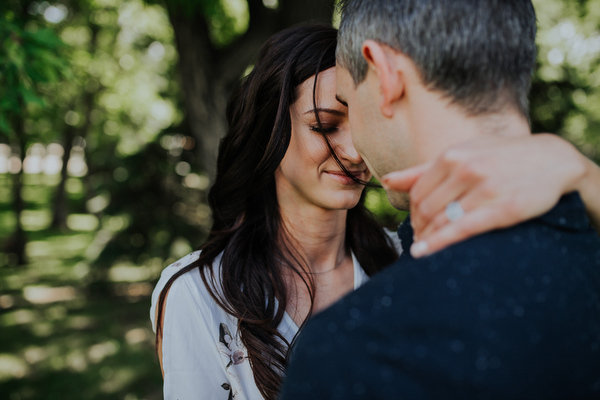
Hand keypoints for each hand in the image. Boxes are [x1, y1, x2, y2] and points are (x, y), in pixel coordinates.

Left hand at [382, 134, 589, 257]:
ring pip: (441, 220)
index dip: (411, 214)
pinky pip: (462, 229)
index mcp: (452, 156)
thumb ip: (423, 170)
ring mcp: (485, 188)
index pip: (417, 193)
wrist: (553, 159)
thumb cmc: (501, 157)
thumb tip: (387, 180)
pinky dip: (439, 243)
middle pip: (426, 209)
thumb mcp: (463, 154)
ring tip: (422, 249)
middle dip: (418, 228)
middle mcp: (466, 169)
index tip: (415, 226)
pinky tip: (425, 252)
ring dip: (426, 239)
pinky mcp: (503, 208)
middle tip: (419, 240)